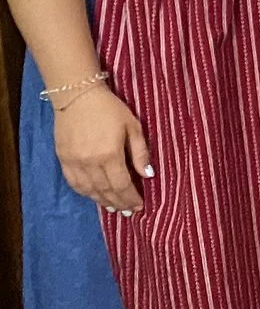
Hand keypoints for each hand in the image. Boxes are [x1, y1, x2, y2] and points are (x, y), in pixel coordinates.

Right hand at [54, 87, 151, 216]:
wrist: (77, 96)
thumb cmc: (110, 109)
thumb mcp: (133, 126)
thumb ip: (140, 152)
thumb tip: (148, 175)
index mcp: (110, 155)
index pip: (122, 185)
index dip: (131, 197)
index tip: (139, 206)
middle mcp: (90, 163)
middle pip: (105, 190)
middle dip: (119, 202)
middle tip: (128, 211)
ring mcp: (74, 162)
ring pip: (88, 190)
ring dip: (102, 201)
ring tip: (113, 207)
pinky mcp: (62, 159)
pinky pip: (74, 183)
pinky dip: (85, 192)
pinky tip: (93, 195)